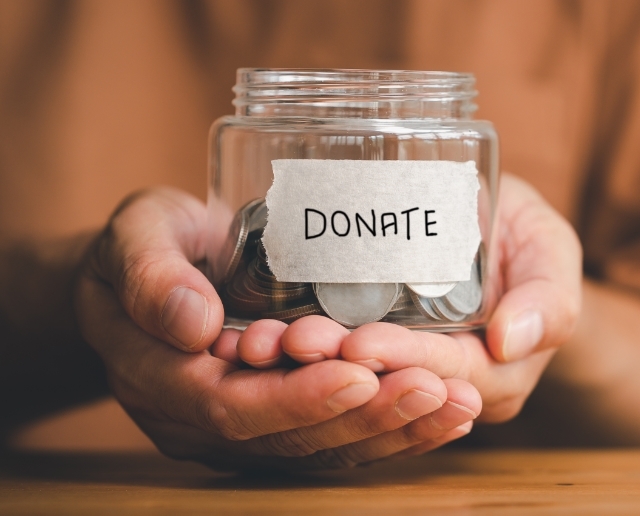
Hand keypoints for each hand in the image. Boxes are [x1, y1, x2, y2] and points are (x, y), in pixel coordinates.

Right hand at [76, 188, 480, 469]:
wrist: (145, 271)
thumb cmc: (144, 244)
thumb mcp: (135, 235)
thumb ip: (153, 274)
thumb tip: (194, 322)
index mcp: (159, 380)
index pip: (233, 408)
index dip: (298, 398)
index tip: (358, 374)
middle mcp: (201, 422)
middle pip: (291, 439)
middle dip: (369, 417)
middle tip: (437, 389)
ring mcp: (244, 429)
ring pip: (324, 448)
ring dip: (396, 431)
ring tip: (459, 403)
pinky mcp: (281, 422)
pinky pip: (338, 439)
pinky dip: (395, 432)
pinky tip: (447, 415)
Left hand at [230, 174, 583, 425]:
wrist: (485, 220)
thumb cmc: (523, 236)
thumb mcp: (551, 250)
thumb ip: (548, 295)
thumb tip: (512, 340)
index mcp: (496, 377)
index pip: (445, 377)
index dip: (403, 362)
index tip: (360, 342)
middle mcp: (444, 391)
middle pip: (388, 388)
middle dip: (339, 368)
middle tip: (295, 339)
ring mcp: (399, 379)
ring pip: (349, 387)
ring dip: (303, 368)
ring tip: (265, 339)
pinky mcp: (361, 360)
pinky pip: (325, 372)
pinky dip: (288, 358)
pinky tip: (252, 338)